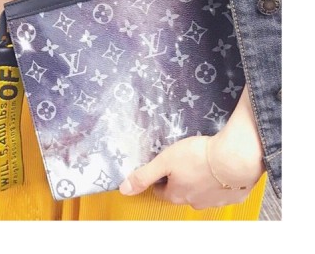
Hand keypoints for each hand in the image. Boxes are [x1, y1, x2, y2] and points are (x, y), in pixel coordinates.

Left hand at [119, 86, 264, 208]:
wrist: (235, 158)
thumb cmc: (198, 157)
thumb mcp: (164, 161)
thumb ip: (144, 175)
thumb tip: (124, 189)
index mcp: (176, 195)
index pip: (161, 191)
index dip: (160, 178)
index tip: (163, 167)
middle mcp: (195, 202)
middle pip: (181, 192)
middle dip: (179, 179)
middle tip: (182, 162)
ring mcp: (215, 200)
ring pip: (202, 191)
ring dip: (200, 180)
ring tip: (201, 162)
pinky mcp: (233, 195)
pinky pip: (221, 189)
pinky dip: (219, 181)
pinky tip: (219, 168)